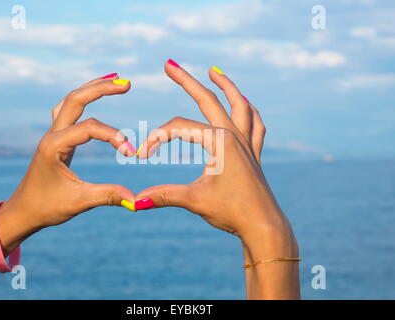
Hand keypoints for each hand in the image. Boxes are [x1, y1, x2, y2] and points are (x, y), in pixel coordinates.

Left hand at [0, 74, 135, 236]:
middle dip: (101, 88)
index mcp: (54, 146)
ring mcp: (52, 135)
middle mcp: (52, 135)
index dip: (114, 136)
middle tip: (127, 84)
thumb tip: (137, 200)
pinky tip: (92, 95)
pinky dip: (83, 99)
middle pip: (76, 99)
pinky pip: (68, 111)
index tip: (130, 153)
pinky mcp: (56, 139)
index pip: (89, 128)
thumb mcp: (79, 202)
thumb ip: (108, 195)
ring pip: (71, 101)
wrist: (23, 212)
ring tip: (113, 79)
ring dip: (91, 88)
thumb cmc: (46, 207)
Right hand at [136, 62, 297, 260]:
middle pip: (207, 100)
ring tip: (214, 70)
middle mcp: (234, 135)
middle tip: (169, 64)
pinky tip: (244, 103)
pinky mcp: (254, 152)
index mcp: (219, 141)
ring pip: (239, 104)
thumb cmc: (231, 212)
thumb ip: (163, 195)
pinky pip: (255, 123)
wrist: (263, 226)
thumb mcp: (193, 200)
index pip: (178, 128)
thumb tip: (134, 201)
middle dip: (186, 81)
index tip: (142, 156)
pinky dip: (248, 109)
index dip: (156, 138)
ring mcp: (247, 142)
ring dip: (226, 85)